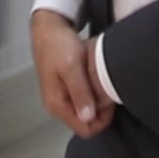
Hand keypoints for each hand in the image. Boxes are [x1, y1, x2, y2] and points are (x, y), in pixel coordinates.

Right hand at [31, 10, 114, 138]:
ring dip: (98, 101)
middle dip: (101, 111)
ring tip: (102, 82)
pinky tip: (96, 79)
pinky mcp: (65, 89)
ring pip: (86, 112)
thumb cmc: (58, 45)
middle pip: (86, 123)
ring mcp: (61, 98)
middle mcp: (57, 106)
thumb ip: (80, 92)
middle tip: (108, 88)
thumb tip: (89, 117)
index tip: (110, 100)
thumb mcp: (71, 67)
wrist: (48, 28)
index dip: (103, 119)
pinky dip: (93, 93)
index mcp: (57, 105)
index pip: (86, 130)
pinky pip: (84, 100)